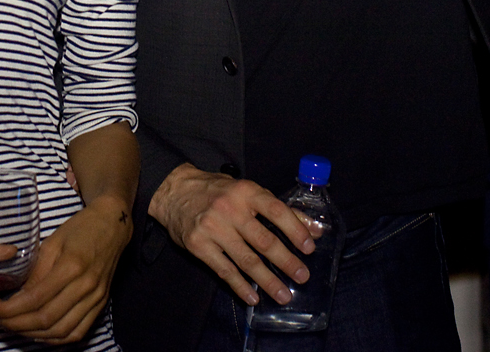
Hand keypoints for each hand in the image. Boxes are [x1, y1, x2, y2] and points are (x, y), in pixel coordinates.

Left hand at [0, 195, 132, 342]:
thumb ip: (36, 272)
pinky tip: (39, 334)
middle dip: (17, 325)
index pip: (35, 299)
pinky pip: (77, 332)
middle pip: (47, 319)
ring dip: (34, 335)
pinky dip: (56, 339)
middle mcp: (86, 286)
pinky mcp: (101, 304)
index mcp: (71, 266)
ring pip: (61, 331)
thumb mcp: (52, 242)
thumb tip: (16, 298)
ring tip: (14, 328)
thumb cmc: (80, 228)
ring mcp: (96, 298)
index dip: (10, 310)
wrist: (112, 225)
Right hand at [147, 163, 317, 305]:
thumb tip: (314, 229)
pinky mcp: (199, 246)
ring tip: (283, 295)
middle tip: (302, 276)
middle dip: (286, 261)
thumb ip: (280, 210)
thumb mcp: (247, 191)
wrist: (174, 192)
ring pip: (246, 260)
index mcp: (246, 192)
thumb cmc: (217, 191)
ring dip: (267, 281)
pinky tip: (253, 298)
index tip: (309, 247)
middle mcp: (229, 209)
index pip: (276, 211)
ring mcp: (213, 229)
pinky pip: (224, 270)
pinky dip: (240, 286)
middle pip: (263, 240)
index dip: (295, 230)